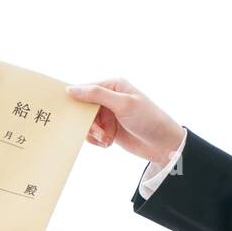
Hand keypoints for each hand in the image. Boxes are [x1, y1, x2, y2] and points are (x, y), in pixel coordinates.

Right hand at [65, 77, 183, 164]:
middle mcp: (109, 98)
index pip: (85, 88)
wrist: (164, 145)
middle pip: (83, 108)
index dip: (75, 99)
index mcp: (113, 85)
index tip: (67, 110)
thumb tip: (70, 89)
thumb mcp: (123, 104)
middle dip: (88, 122)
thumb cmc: (148, 119)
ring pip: (86, 123)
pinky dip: (97, 140)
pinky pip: (92, 134)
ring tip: (106, 139)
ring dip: (94, 133)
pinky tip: (108, 143)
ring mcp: (109, 114)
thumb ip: (96, 95)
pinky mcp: (109, 129)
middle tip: (98, 132)